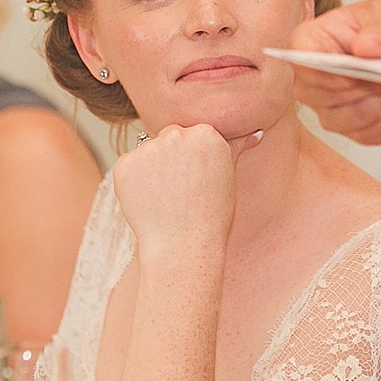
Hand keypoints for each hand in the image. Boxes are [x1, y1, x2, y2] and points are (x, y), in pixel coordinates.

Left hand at [112, 124, 259, 255]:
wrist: (182, 247)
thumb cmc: (211, 216)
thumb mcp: (229, 178)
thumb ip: (235, 148)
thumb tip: (255, 133)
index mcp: (206, 133)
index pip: (193, 134)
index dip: (193, 159)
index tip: (196, 180)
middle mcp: (176, 135)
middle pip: (169, 137)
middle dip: (172, 158)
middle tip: (180, 190)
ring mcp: (148, 149)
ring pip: (148, 151)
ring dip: (151, 169)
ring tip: (165, 198)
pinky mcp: (125, 165)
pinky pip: (129, 166)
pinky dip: (134, 182)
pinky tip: (148, 201)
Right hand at [286, 0, 380, 144]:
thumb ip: (379, 27)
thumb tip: (368, 47)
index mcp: (310, 44)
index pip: (305, 65)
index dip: (330, 74)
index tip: (359, 71)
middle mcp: (314, 83)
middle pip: (336, 99)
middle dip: (379, 86)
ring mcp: (332, 111)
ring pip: (362, 120)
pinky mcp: (357, 130)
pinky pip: (380, 134)